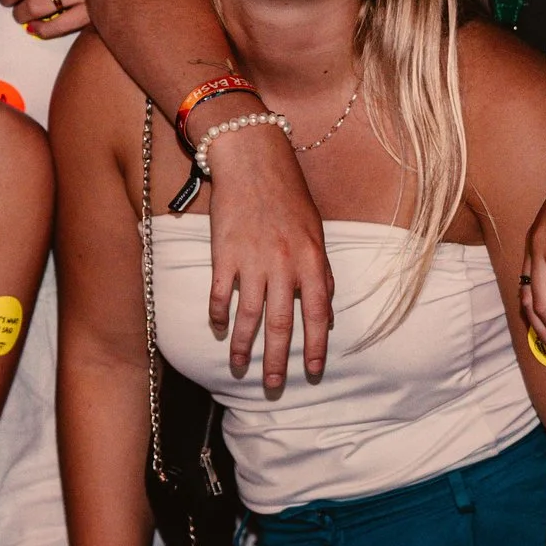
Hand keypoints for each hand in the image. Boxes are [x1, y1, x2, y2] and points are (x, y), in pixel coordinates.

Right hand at [197, 119, 334, 388]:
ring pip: (248, 316)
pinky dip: (219, 314)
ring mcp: (252, 261)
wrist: (253, 159)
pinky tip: (218, 328)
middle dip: (278, 360)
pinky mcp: (224, 254)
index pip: (318, 316)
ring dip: (243, 346)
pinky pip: (220, 294)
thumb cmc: (288, 194)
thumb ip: (321, 272)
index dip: (316, 348)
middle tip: (274, 386)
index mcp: (312, 260)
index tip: (312, 373)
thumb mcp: (316, 232)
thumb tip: (327, 313)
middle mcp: (284, 265)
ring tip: (239, 367)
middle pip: (282, 325)